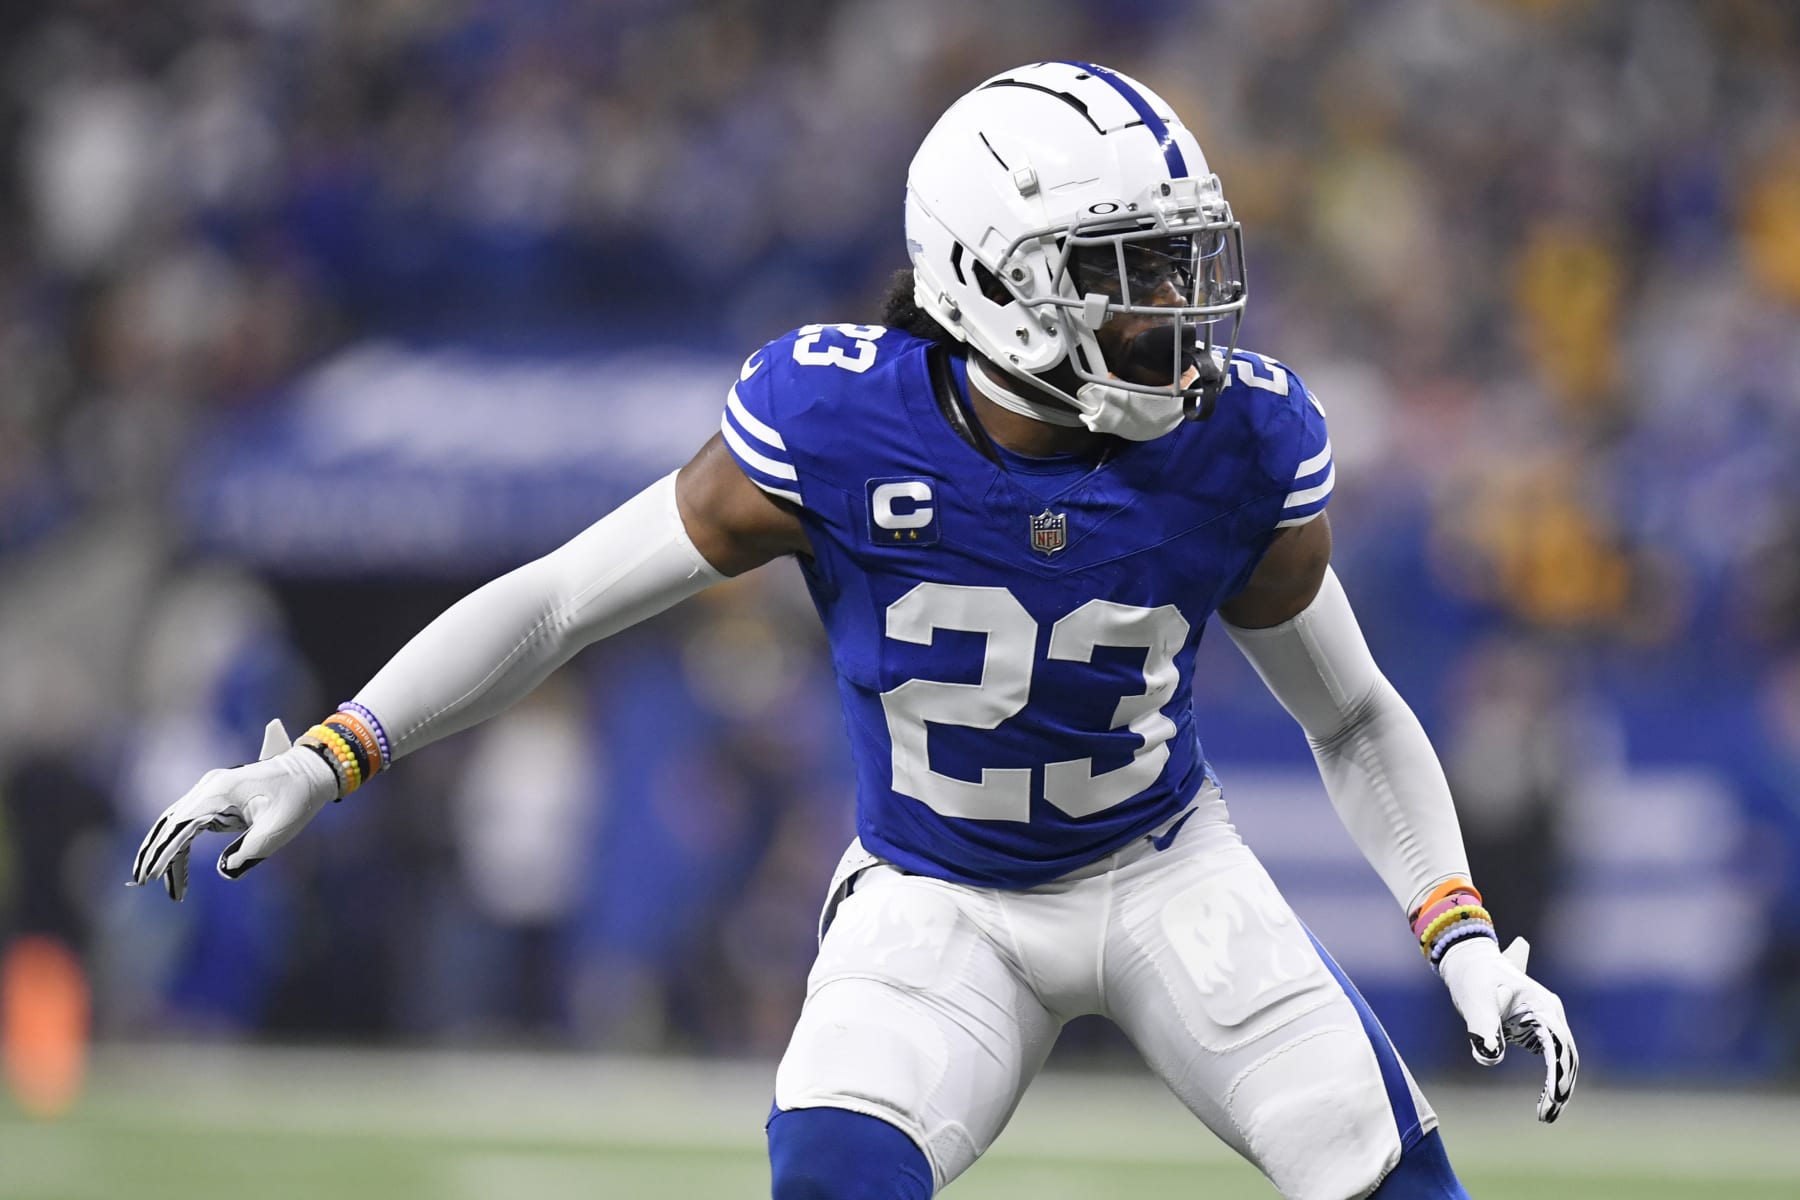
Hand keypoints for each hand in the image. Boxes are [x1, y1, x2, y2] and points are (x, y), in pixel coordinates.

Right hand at [130, 719, 339, 900]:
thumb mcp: (278, 829)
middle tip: (142, 881)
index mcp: (220, 792)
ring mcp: (211, 791)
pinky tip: (174, 866)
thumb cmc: (297, 797)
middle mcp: (209, 788)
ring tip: (156, 880)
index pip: (181, 826)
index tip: (152, 876)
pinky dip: (179, 843)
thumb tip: (226, 870)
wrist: (311, 770)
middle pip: (170, 823)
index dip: (164, 852)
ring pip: (176, 822)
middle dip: (155, 852)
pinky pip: (189, 822)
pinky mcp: (216, 798)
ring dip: (164, 849)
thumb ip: (250, 851)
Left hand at [1438, 936, 1578, 1121]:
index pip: (1558, 1044)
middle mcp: (1550, 1013)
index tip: (1553, 1097)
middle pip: (1566, 1054)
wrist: (1470, 960)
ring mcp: (1546, 1021)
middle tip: (1548, 1115)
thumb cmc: (1473, 976)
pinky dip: (1551, 1078)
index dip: (1558, 1073)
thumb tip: (1490, 1057)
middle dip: (1561, 1086)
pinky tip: (1545, 1102)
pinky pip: (1551, 1057)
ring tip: (1547, 1114)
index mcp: (1541, 1005)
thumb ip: (1483, 1027)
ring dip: (1559, 1085)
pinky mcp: (1536, 1029)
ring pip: (1562, 1058)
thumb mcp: (1475, 1000)